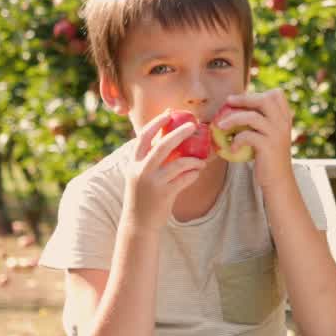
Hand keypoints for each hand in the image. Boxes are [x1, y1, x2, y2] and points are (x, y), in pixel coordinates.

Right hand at [123, 110, 206, 228]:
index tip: (169, 114)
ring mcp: (153, 182)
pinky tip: (197, 173)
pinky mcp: (165, 194)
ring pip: (179, 163)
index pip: (143, 137)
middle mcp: (141, 170)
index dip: (156, 123)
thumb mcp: (140, 174)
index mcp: (134, 162)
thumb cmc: (143, 195)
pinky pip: (185, 179)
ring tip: (201, 161)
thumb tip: (167, 139)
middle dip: (179, 133)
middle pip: (162, 145)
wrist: (138, 222)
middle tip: (193, 125)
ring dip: (194, 160)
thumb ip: (149, 159)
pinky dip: (194, 174)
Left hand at [215, 89, 293, 189]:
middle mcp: (283, 124)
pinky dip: (236, 140)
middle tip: (228, 102)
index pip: (277, 94)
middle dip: (244, 98)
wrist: (278, 181)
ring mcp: (277, 135)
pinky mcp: (268, 147)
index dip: (259, 93)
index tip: (244, 100)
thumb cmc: (269, 158)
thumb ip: (263, 122)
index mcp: (285, 119)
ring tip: (221, 125)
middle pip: (265, 99)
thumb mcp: (271, 136)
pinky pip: (248, 136)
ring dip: (233, 119)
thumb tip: (237, 108)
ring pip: (253, 117)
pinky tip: (231, 148)